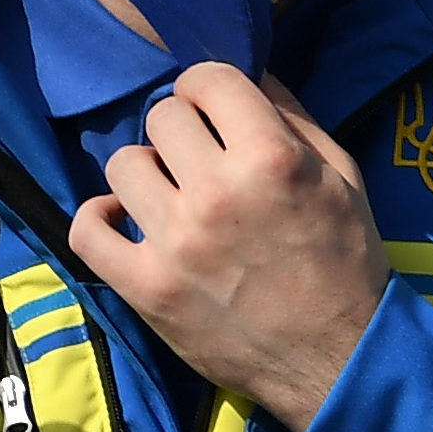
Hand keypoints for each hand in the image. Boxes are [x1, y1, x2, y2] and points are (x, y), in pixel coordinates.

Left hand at [67, 68, 392, 430]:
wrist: (334, 354)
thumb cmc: (346, 260)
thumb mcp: (342, 176)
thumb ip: (296, 119)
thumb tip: (252, 76)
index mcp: (272, 158)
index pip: (208, 79)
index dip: (209, 85)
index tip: (214, 106)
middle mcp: (217, 192)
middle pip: (163, 117)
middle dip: (182, 126)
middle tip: (199, 153)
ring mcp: (174, 242)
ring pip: (123, 165)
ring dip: (148, 170)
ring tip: (169, 192)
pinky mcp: (145, 287)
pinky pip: (86, 231)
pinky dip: (99, 217)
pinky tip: (124, 218)